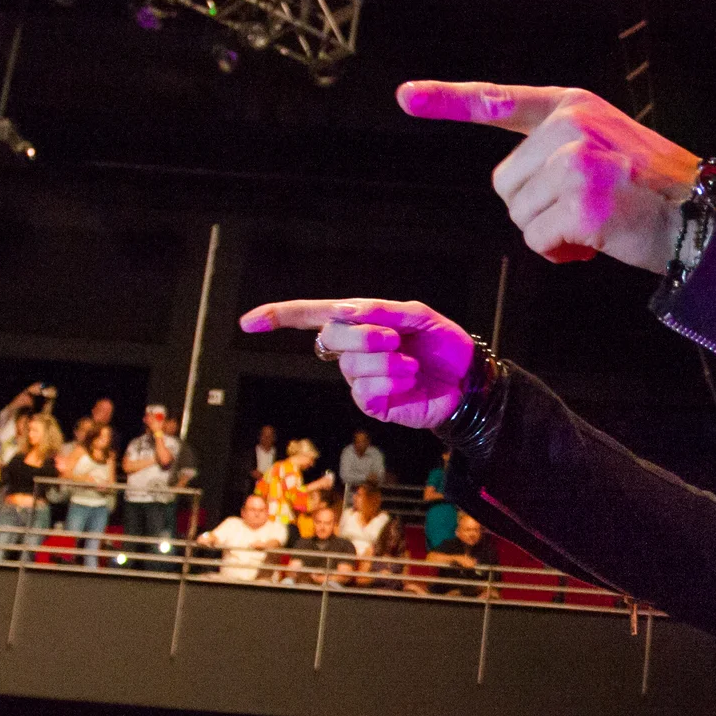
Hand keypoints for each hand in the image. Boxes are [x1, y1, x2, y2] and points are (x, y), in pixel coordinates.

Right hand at [237, 300, 473, 430]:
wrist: (467, 378)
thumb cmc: (442, 344)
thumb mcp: (416, 316)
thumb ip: (379, 310)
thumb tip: (342, 311)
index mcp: (358, 323)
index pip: (310, 317)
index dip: (278, 317)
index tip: (248, 322)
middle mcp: (351, 351)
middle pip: (330, 336)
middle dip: (362, 335)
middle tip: (394, 339)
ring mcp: (358, 379)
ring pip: (352, 366)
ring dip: (386, 362)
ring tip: (410, 365)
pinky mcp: (371, 404)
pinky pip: (366, 391)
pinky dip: (392, 383)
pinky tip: (409, 382)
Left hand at [396, 80, 697, 270]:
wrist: (702, 215)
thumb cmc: (651, 191)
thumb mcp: (606, 144)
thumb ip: (556, 148)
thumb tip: (510, 186)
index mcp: (573, 106)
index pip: (499, 100)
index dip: (448, 100)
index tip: (404, 96)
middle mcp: (570, 127)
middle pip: (504, 183)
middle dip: (533, 209)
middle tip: (582, 212)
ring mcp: (575, 163)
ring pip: (519, 215)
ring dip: (549, 232)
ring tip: (594, 224)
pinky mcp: (581, 203)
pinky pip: (538, 242)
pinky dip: (561, 253)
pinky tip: (597, 241)